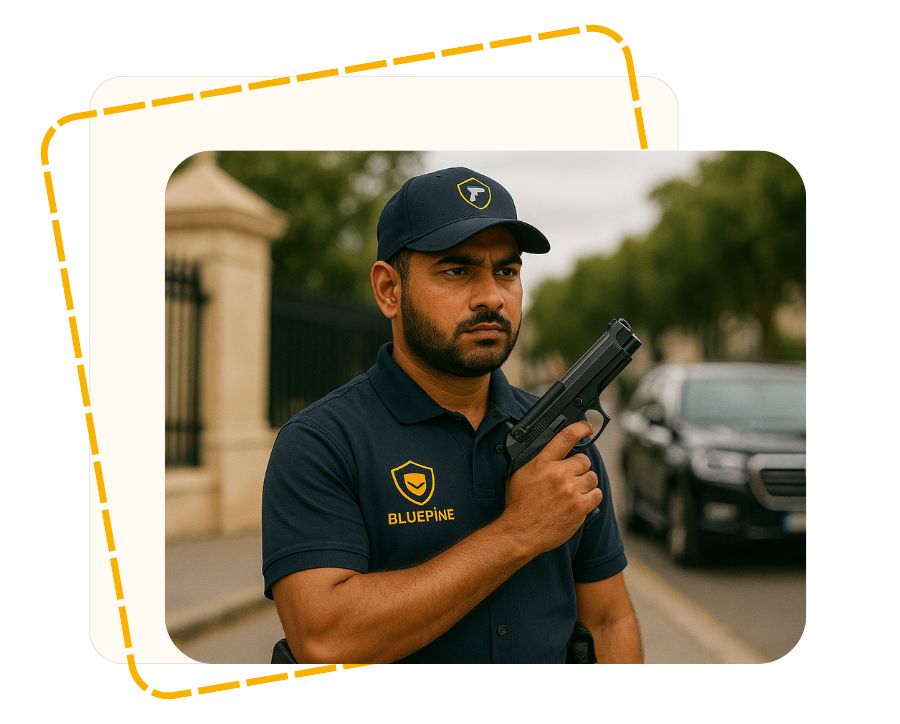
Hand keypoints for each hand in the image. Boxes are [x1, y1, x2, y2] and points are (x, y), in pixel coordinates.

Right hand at [501, 421, 602, 554]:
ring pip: (592, 478)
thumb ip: (536, 461)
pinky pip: (597, 495)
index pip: (565, 437)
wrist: (521, 532)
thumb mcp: (519, 475)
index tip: (587, 428)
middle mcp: (558, 473)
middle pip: (584, 460)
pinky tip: (580, 502)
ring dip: (586, 484)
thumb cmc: (518, 505)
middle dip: (579, 468)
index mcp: (542, 463)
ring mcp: (570, 490)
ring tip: (573, 493)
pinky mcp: (580, 506)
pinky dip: (591, 498)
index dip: (580, 429)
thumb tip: (548, 451)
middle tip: (571, 479)